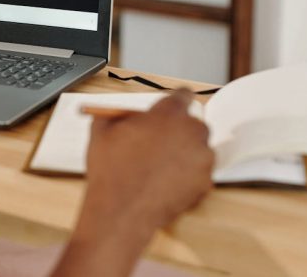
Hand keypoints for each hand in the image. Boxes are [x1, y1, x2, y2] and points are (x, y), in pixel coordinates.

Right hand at [85, 89, 213, 233]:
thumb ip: (113, 116)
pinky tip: (162, 183)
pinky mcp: (205, 182)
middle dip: (176, 131)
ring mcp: (202, 158)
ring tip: (155, 168)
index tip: (172, 107)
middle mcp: (191, 131)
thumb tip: (115, 114)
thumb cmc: (112, 172)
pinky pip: (197, 173)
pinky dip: (185, 177)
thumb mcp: (102, 133)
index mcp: (168, 114)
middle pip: (191, 123)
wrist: (121, 211)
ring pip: (195, 149)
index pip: (183, 95)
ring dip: (181, 154)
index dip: (175, 101)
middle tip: (156, 143)